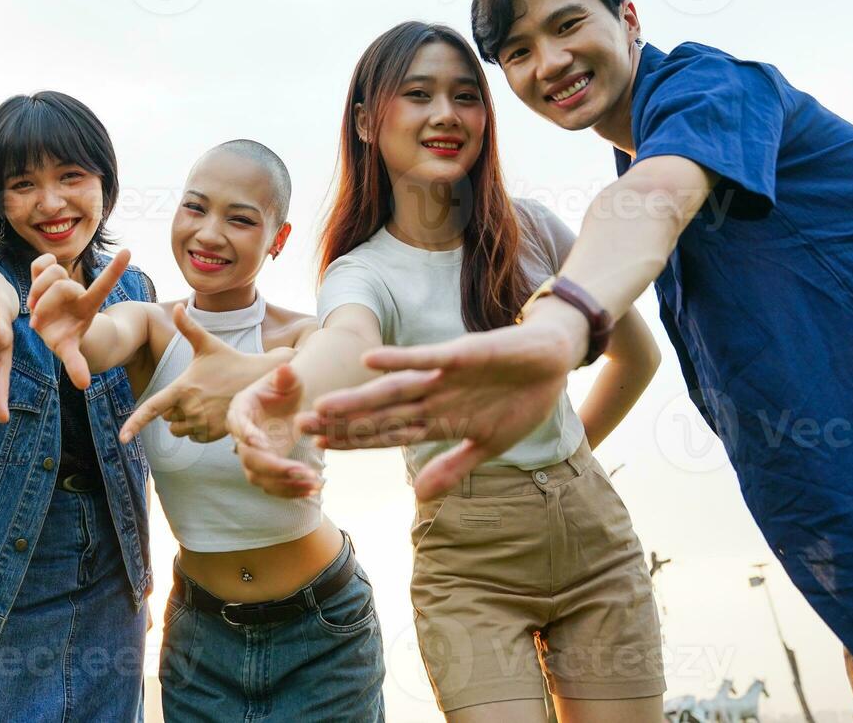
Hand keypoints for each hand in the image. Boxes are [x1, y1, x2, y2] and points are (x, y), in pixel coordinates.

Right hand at [27, 249, 129, 389]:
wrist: (57, 327)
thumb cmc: (66, 338)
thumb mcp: (71, 352)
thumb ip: (77, 365)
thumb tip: (83, 384)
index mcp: (87, 304)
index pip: (103, 285)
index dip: (114, 270)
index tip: (129, 251)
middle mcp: (75, 291)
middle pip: (62, 285)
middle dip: (47, 301)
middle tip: (37, 319)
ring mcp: (60, 282)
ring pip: (53, 271)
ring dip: (39, 289)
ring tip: (33, 307)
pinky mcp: (44, 276)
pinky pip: (42, 262)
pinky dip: (40, 266)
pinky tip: (34, 282)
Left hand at [119, 304, 288, 443]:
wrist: (260, 380)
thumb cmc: (231, 360)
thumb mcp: (208, 344)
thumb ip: (188, 328)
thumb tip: (177, 306)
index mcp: (182, 388)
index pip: (152, 408)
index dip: (135, 423)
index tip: (122, 438)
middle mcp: (190, 409)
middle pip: (167, 417)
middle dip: (175, 408)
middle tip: (196, 391)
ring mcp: (202, 424)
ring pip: (179, 429)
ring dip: (185, 420)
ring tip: (205, 402)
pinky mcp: (213, 435)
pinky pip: (193, 437)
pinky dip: (198, 429)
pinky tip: (213, 413)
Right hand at [226, 364, 321, 498]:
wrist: (289, 405)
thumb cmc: (285, 388)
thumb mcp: (288, 379)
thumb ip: (286, 376)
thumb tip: (286, 370)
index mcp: (241, 410)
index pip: (238, 424)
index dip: (247, 434)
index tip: (262, 444)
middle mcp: (241, 437)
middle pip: (250, 458)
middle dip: (275, 467)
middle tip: (302, 470)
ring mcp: (252, 456)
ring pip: (261, 478)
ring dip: (286, 484)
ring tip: (314, 483)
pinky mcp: (266, 471)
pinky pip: (274, 487)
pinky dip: (292, 492)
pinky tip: (314, 489)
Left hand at [299, 305, 585, 499]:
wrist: (553, 362)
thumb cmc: (521, 401)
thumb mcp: (488, 445)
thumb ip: (453, 467)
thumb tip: (421, 498)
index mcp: (437, 419)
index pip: (387, 433)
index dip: (354, 441)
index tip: (319, 450)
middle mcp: (431, 397)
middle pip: (379, 413)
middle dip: (342, 423)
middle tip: (300, 429)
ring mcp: (443, 376)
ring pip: (392, 390)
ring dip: (358, 399)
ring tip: (322, 406)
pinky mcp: (461, 354)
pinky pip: (425, 358)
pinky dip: (399, 361)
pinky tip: (370, 362)